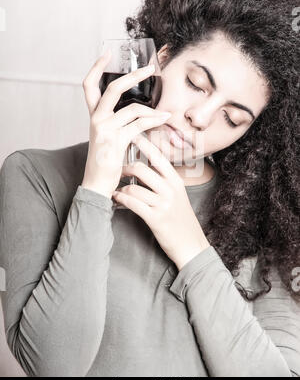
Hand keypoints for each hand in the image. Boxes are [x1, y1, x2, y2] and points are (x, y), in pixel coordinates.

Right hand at [81, 50, 171, 197]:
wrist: (97, 185)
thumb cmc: (105, 162)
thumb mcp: (109, 138)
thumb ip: (120, 123)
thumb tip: (143, 112)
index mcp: (93, 116)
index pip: (88, 86)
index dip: (96, 68)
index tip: (107, 54)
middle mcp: (96, 119)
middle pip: (112, 88)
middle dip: (132, 76)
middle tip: (149, 69)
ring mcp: (104, 128)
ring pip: (133, 109)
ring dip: (153, 110)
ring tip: (165, 113)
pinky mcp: (115, 140)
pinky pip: (139, 124)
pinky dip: (154, 120)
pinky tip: (164, 119)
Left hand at [112, 134, 209, 269]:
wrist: (191, 245)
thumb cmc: (181, 219)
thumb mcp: (178, 195)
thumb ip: (165, 179)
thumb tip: (148, 165)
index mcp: (176, 180)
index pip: (157, 156)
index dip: (143, 144)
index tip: (130, 134)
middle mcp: (170, 189)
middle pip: (141, 168)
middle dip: (124, 167)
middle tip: (117, 170)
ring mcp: (163, 204)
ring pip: (133, 186)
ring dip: (121, 187)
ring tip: (116, 188)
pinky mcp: (155, 218)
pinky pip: (132, 203)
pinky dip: (120, 199)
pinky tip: (116, 199)